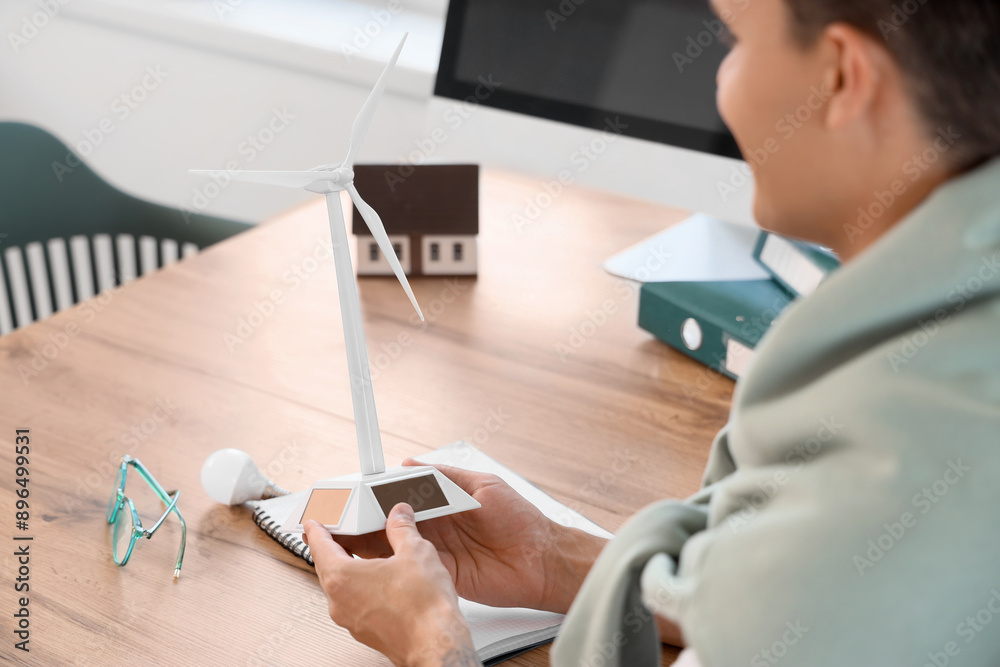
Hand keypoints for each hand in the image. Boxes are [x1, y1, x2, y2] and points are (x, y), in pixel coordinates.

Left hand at [303, 504, 478, 666]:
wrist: (435, 644)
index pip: (319, 546)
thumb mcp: (415, 552)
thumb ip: (402, 529)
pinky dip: (361, 589)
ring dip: (348, 570)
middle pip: (327, 567)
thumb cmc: (423, 606)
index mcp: (342, 577)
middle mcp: (339, 601)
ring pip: (341, 588)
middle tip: (338, 534)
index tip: (313, 523)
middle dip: (332, 549)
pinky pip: (355, 603)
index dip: (316, 530)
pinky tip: (381, 583)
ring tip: (364, 556)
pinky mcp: (365, 632)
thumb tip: (399, 515)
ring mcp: (350, 620)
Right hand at [332, 460, 607, 612]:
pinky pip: (411, 568)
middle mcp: (438, 528)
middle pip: (394, 523)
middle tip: (342, 514)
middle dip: (368, 519)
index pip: (404, 499)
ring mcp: (438, 552)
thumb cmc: (520, 519)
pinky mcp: (442, 575)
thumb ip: (445, 476)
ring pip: (396, 546)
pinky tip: (372, 558)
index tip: (358, 492)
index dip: (381, 497)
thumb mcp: (482, 484)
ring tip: (346, 534)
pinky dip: (391, 564)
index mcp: (444, 504)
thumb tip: (410, 464)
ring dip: (372, 542)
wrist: (542, 558)